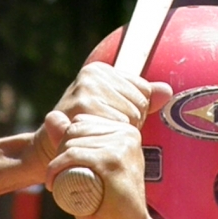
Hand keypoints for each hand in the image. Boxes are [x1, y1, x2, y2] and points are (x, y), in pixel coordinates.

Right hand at [33, 62, 171, 166]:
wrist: (49, 148)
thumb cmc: (86, 130)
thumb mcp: (114, 110)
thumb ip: (142, 99)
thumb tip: (167, 91)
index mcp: (101, 70)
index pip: (144, 91)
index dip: (133, 112)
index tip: (110, 118)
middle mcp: (93, 74)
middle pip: (140, 103)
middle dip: (128, 122)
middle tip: (103, 129)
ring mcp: (87, 88)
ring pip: (133, 115)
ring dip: (120, 132)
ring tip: (98, 134)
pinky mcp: (84, 106)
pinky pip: (121, 126)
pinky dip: (113, 139)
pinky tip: (95, 140)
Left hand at [44, 111, 150, 218]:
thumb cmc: (110, 203)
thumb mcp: (90, 166)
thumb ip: (72, 140)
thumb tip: (51, 116)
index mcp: (126, 130)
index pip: (81, 122)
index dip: (66, 143)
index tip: (66, 167)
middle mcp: (127, 133)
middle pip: (74, 130)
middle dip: (58, 153)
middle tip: (60, 178)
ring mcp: (121, 146)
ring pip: (71, 143)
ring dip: (54, 165)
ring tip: (59, 184)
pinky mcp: (113, 161)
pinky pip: (73, 155)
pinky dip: (56, 168)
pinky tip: (53, 183)